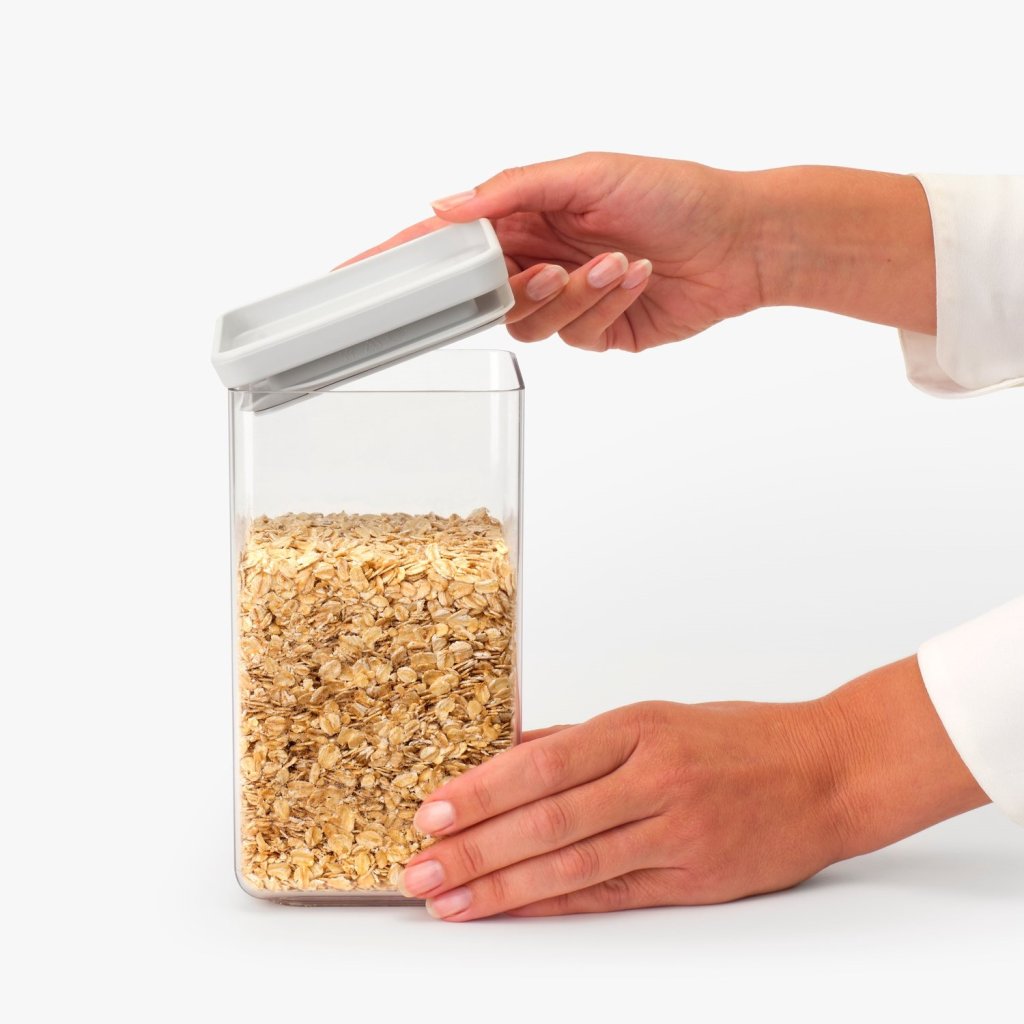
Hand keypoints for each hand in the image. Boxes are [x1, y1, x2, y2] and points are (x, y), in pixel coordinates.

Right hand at [340, 152, 764, 352]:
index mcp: (527, 216)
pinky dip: (605, 306)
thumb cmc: (673, 192)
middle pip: (482, 291)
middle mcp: (538, 259)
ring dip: (573, 294)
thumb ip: (511, 190)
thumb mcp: (588, 173)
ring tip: (617, 262)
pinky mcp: (594, 332)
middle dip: (513, 284)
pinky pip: (574, 336)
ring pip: (527, 322)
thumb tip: (444, 206)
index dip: (400, 258)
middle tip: (548, 267)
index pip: (448, 241)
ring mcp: (564, 300)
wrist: (738, 241)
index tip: (352, 274)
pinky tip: (635, 278)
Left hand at [398, 657, 986, 919]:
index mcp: (639, 728)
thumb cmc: (743, 738)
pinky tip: (513, 911)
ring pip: (572, 865)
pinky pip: (610, 895)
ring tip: (449, 899)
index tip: (434, 811)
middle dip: (475, 846)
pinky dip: (554, 906)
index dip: (483, 790)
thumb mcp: (660, 716)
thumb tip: (513, 752)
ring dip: (502, 886)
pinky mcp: (692, 877)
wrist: (828, 770)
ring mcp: (674, 832)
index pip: (542, 762)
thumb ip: (584, 739)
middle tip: (420, 867)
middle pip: (547, 818)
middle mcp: (653, 778)